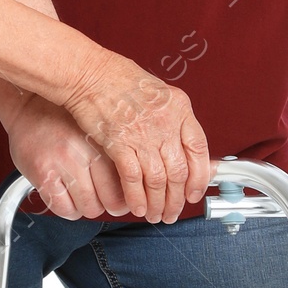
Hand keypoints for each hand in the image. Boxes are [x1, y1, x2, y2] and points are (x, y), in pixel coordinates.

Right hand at [2, 96, 133, 220]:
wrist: (28, 107)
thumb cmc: (63, 121)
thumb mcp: (96, 132)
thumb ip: (113, 156)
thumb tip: (131, 188)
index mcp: (104, 141)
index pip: (127, 183)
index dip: (126, 198)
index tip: (122, 200)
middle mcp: (86, 152)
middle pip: (111, 200)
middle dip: (108, 206)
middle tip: (102, 201)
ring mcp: (64, 163)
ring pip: (88, 208)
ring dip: (87, 208)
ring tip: (81, 198)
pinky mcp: (43, 174)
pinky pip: (63, 208)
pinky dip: (68, 210)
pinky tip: (67, 200)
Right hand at [58, 56, 210, 222]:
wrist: (87, 72)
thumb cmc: (116, 78)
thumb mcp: (157, 92)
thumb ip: (171, 119)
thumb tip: (181, 145)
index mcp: (179, 108)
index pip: (199, 150)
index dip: (199, 177)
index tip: (194, 192)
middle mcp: (165, 123)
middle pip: (179, 171)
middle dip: (177, 199)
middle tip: (172, 212)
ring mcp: (143, 134)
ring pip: (158, 180)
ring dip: (157, 203)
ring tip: (155, 214)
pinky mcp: (120, 143)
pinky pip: (133, 179)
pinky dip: (136, 197)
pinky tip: (136, 206)